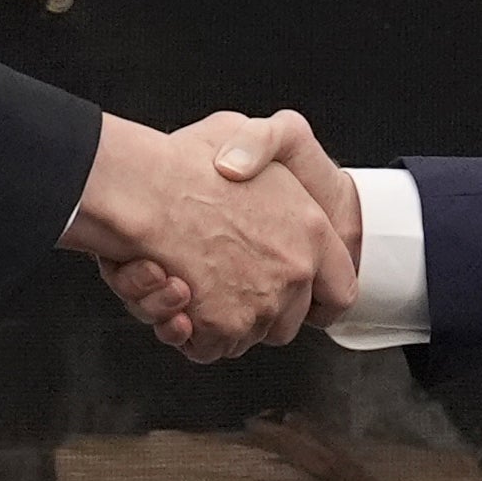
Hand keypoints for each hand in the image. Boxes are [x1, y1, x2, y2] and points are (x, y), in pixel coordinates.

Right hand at [63, 112, 355, 359]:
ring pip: (245, 336)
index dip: (317, 297)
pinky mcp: (222, 327)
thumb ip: (259, 154)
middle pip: (288, 321)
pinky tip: (170, 300)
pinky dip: (186, 333)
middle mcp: (293, 272)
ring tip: (183, 283)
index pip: (340, 289)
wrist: (141, 191)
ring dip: (217, 320)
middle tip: (222, 285)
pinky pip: (207, 349)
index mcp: (310, 229)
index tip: (301, 299)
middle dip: (258, 312)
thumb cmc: (181, 162)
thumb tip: (245, 164)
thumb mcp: (238, 132)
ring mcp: (260, 304)